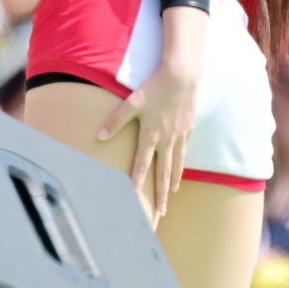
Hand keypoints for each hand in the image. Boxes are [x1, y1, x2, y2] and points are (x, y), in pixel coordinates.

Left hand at [96, 63, 198, 215]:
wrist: (181, 77)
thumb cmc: (154, 88)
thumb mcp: (132, 102)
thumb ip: (116, 121)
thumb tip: (99, 136)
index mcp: (151, 135)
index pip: (142, 165)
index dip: (137, 183)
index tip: (134, 200)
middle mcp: (167, 140)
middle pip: (163, 172)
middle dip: (161, 193)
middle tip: (161, 211)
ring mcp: (180, 135)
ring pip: (177, 163)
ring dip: (174, 180)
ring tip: (172, 192)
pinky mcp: (189, 127)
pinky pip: (185, 148)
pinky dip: (183, 161)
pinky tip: (181, 163)